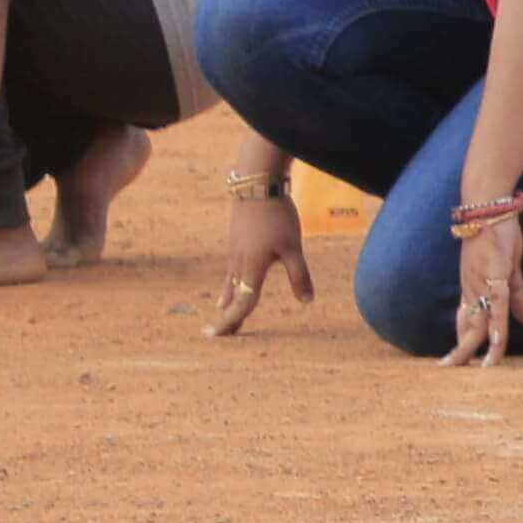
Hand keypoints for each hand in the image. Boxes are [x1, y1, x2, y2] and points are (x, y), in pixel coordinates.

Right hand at [204, 188, 313, 336]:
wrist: (256, 186)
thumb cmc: (277, 216)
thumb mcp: (293, 247)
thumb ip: (300, 275)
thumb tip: (307, 301)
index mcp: (252, 269)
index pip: (242, 303)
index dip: (231, 321)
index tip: (218, 336)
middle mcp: (239, 264)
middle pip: (233, 297)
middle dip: (226, 317)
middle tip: (215, 336)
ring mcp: (235, 253)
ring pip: (230, 284)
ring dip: (227, 302)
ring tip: (222, 315)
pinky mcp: (236, 243)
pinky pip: (230, 272)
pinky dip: (228, 286)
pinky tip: (228, 287)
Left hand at [444, 216, 522, 364]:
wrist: (490, 206)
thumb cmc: (498, 235)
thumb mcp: (510, 269)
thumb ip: (518, 294)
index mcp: (474, 287)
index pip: (468, 319)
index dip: (463, 339)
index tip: (456, 360)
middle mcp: (473, 289)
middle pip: (469, 327)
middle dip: (461, 351)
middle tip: (449, 370)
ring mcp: (483, 283)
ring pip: (482, 322)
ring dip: (480, 347)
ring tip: (482, 369)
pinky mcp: (496, 274)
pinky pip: (498, 305)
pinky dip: (498, 324)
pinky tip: (499, 341)